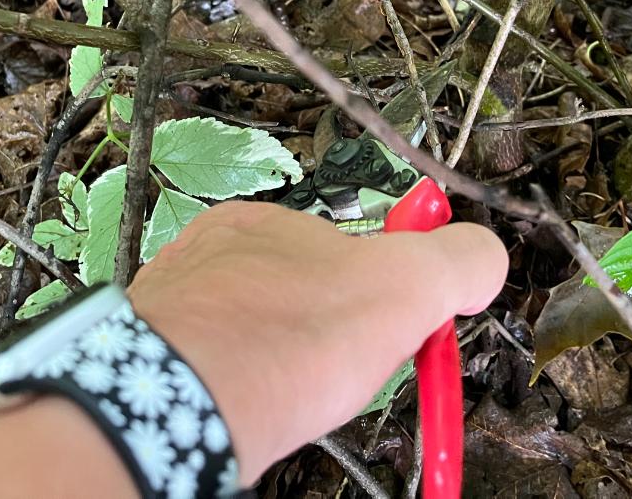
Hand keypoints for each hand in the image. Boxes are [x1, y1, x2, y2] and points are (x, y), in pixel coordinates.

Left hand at [128, 201, 507, 483]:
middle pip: (295, 292)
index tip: (388, 334)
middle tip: (340, 374)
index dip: (379, 296)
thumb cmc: (290, 338)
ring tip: (293, 397)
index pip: (344, 250)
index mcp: (272, 222)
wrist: (179, 400)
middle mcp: (213, 250)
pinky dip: (234, 388)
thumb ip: (458, 261)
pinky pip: (205, 364)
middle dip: (327, 334)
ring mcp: (175, 300)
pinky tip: (249, 410)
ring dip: (280, 363)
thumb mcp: (408, 286)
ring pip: (249, 330)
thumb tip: (484, 256)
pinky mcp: (147, 353)